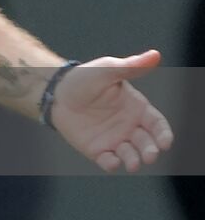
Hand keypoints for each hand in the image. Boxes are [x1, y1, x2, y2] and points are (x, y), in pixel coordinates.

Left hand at [51, 50, 172, 171]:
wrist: (56, 91)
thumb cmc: (84, 78)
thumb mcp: (107, 70)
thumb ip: (131, 67)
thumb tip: (154, 55)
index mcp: (137, 108)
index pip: (157, 124)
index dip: (163, 134)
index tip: (165, 142)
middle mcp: (129, 126)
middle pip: (147, 143)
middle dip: (150, 150)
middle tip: (149, 155)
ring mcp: (114, 139)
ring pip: (130, 155)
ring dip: (134, 160)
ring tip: (132, 162)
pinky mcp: (98, 149)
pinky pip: (108, 161)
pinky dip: (112, 164)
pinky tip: (111, 162)